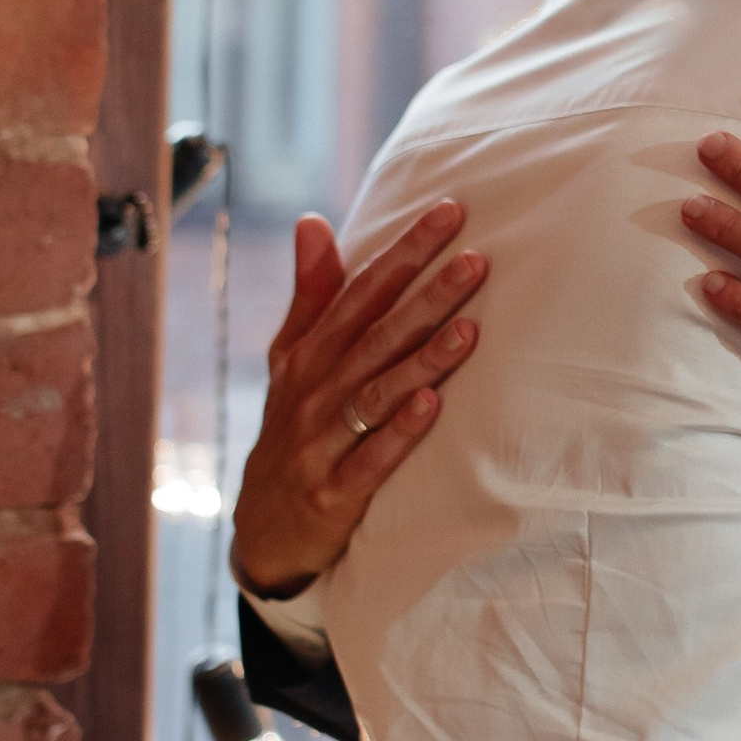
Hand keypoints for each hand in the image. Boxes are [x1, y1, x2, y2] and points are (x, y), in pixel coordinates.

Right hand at [230, 203, 488, 595]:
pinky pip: (371, 458)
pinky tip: (433, 404)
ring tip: (471, 329)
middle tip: (477, 260)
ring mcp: (322, 442)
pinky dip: (401, 432)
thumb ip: (312, 294)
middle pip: (377, 336)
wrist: (263, 528)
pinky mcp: (334, 491)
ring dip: (423, 360)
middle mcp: (314, 391)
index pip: (363, 292)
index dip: (405, 251)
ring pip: (378, 393)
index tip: (451, 211)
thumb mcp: (290, 360)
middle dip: (427, 296)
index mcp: (310, 353)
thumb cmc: (291, 429)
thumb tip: (313, 220)